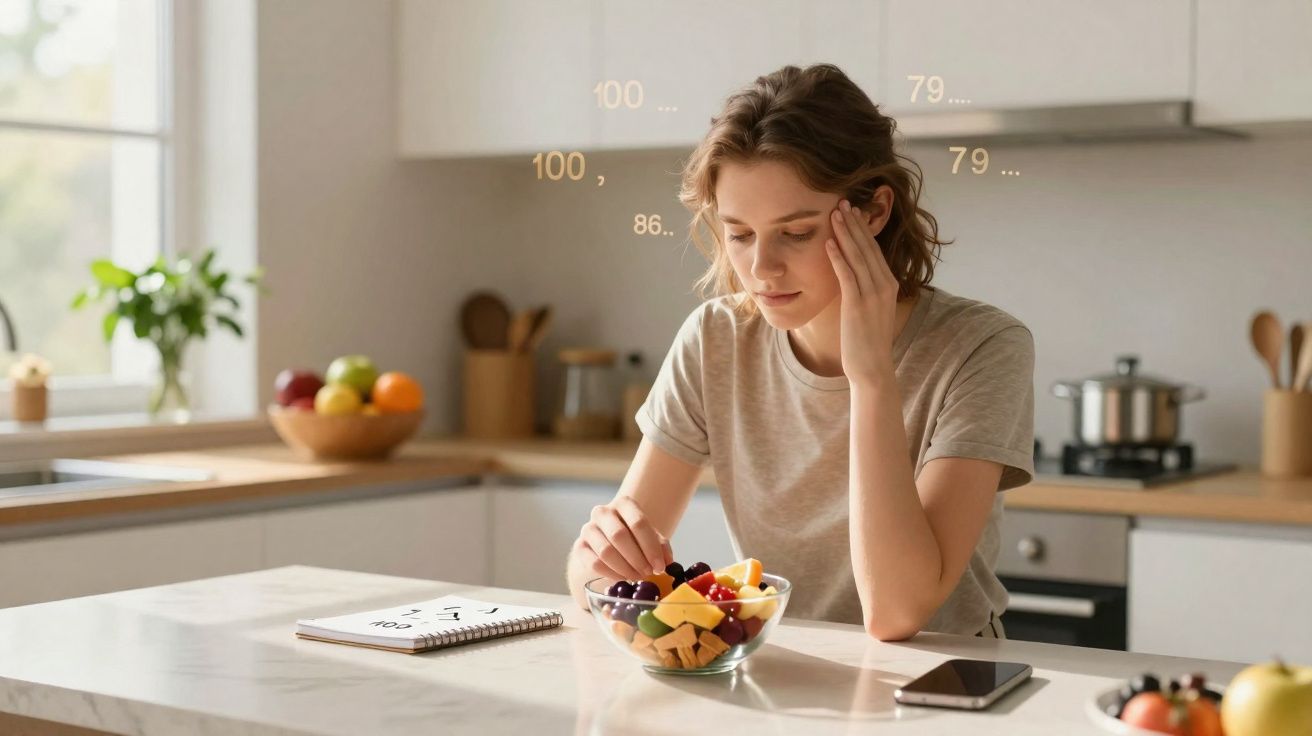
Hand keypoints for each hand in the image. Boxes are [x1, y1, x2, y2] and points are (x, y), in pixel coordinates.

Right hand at [572, 496, 672, 582]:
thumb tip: (668, 563)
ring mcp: (588, 528)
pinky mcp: (580, 546)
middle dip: (637, 558)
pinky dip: (611, 573)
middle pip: (619, 535)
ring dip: (625, 568)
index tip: (660, 566)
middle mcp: (603, 512)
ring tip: (637, 576)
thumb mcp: (651, 537)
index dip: (651, 547)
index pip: (638, 523)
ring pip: (606, 551)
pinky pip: (594, 563)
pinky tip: (622, 578)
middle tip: (648, 573)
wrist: (611, 540)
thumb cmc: (635, 537)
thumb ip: (661, 547)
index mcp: (624, 504)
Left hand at [825, 199, 899, 387]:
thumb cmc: (867, 340)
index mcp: (889, 284)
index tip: (852, 210)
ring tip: (834, 213)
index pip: (874, 250)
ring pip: (857, 256)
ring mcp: (872, 295)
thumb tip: (853, 274)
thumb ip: (865, 289)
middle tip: (842, 201)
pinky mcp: (857, 304)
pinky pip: (847, 275)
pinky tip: (829, 242)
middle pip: (867, 247)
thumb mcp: (870, 309)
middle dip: (854, 223)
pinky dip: (838, 257)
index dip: (863, 228)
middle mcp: (885, 285)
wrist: (872, 367)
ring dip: (845, 233)